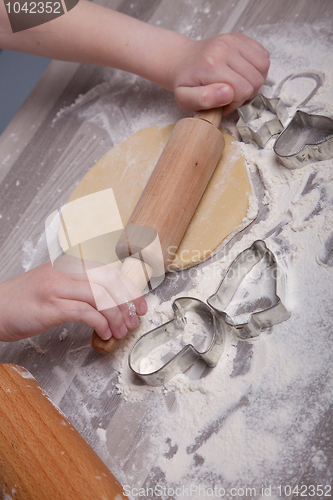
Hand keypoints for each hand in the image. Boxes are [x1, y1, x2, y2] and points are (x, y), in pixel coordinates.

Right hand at [0, 262, 146, 342]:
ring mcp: (57, 287)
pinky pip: (85, 312)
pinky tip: (103, 334)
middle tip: (135, 319)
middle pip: (109, 281)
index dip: (129, 289)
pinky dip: (100, 324)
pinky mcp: (50, 306)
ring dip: (116, 316)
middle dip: (128, 301)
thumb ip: (80, 289)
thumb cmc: (25, 301)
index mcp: (69, 265)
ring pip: (100, 296)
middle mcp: (65, 272)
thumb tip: (110, 303)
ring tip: (120, 331)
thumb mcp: (55, 286)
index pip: (109, 272)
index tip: (139, 304)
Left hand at [170, 33, 269, 114]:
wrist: (181, 60)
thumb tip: (227, 93)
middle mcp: (224, 49)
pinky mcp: (239, 37)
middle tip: (231, 96)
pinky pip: (263, 55)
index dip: (236, 103)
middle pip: (256, 80)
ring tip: (238, 84)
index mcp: (211, 66)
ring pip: (263, 66)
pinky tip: (242, 73)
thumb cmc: (185, 82)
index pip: (243, 90)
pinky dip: (257, 68)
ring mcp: (233, 40)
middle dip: (246, 93)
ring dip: (254, 80)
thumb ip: (204, 99)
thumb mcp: (186, 98)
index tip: (224, 104)